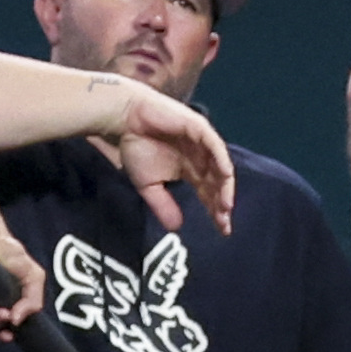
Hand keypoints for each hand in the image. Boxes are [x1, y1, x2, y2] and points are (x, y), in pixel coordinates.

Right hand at [109, 86, 237, 237]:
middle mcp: (201, 158)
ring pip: (220, 167)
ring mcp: (203, 143)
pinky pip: (215, 146)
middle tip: (224, 224)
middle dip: (222, 204)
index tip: (222, 231)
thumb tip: (176, 229)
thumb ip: (163, 205)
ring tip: (225, 207)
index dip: (215, 212)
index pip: (209, 194)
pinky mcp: (200, 128)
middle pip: (218, 184)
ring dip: (225, 187)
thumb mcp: (148, 185)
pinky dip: (221, 161)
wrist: (125, 120)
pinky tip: (224, 177)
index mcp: (192, 171)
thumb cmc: (136, 147)